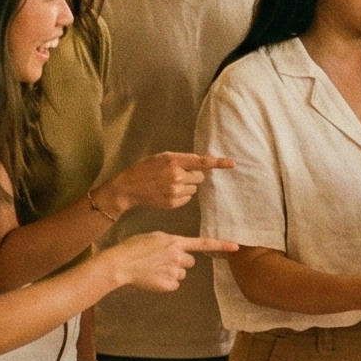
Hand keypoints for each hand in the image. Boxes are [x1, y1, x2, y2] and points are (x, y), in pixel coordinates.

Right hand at [93, 152, 234, 216]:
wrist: (127, 188)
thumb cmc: (144, 169)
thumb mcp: (160, 157)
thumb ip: (180, 159)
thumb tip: (200, 165)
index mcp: (174, 161)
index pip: (201, 162)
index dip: (218, 162)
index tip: (232, 163)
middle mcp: (177, 176)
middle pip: (200, 176)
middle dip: (193, 175)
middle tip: (178, 174)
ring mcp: (175, 191)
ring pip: (194, 188)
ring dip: (187, 185)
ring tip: (169, 184)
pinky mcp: (174, 203)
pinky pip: (187, 198)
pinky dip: (181, 195)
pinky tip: (167, 192)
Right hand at [102, 233, 234, 294]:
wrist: (120, 264)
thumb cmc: (133, 248)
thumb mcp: (154, 237)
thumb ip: (170, 243)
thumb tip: (179, 251)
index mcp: (175, 241)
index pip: (203, 244)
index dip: (221, 245)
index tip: (236, 247)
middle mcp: (178, 256)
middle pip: (190, 262)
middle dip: (180, 262)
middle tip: (162, 260)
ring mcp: (173, 271)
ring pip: (182, 274)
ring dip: (172, 272)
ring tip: (154, 269)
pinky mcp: (168, 285)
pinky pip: (174, 285)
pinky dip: (165, 283)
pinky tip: (153, 278)